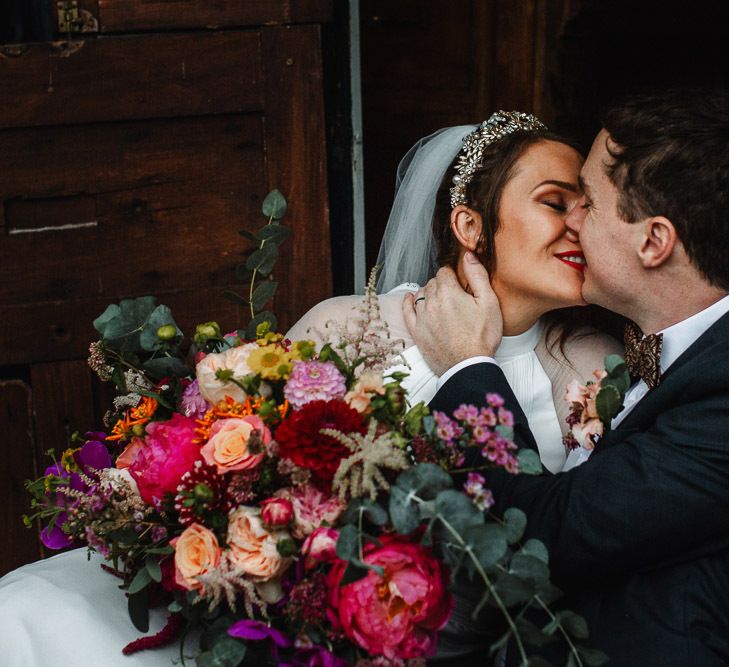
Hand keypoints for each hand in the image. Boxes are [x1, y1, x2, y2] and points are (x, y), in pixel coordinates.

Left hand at [402, 252, 503, 375]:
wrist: (468, 366)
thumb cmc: (482, 338)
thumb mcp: (489, 303)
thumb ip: (478, 276)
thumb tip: (468, 256)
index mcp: (448, 293)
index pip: (444, 271)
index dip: (453, 274)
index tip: (459, 281)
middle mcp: (431, 302)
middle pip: (432, 282)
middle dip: (442, 284)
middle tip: (454, 294)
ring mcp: (421, 317)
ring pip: (420, 294)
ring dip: (429, 293)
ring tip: (440, 300)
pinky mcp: (416, 331)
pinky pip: (406, 310)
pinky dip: (408, 302)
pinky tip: (410, 298)